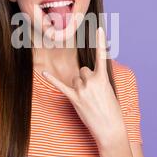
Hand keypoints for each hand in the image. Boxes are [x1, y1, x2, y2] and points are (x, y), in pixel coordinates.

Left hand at [42, 27, 125, 146]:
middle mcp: (91, 80)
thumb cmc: (112, 110)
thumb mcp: (109, 91)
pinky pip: (61, 85)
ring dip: (79, 87)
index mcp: (103, 77)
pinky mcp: (74, 98)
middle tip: (93, 94)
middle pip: (82, 70)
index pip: (101, 56)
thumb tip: (87, 77)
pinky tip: (44, 72)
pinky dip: (52, 79)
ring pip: (75, 79)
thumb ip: (98, 80)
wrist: (110, 128)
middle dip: (86, 79)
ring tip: (87, 100)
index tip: (99, 28)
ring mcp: (82, 89)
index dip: (100, 41)